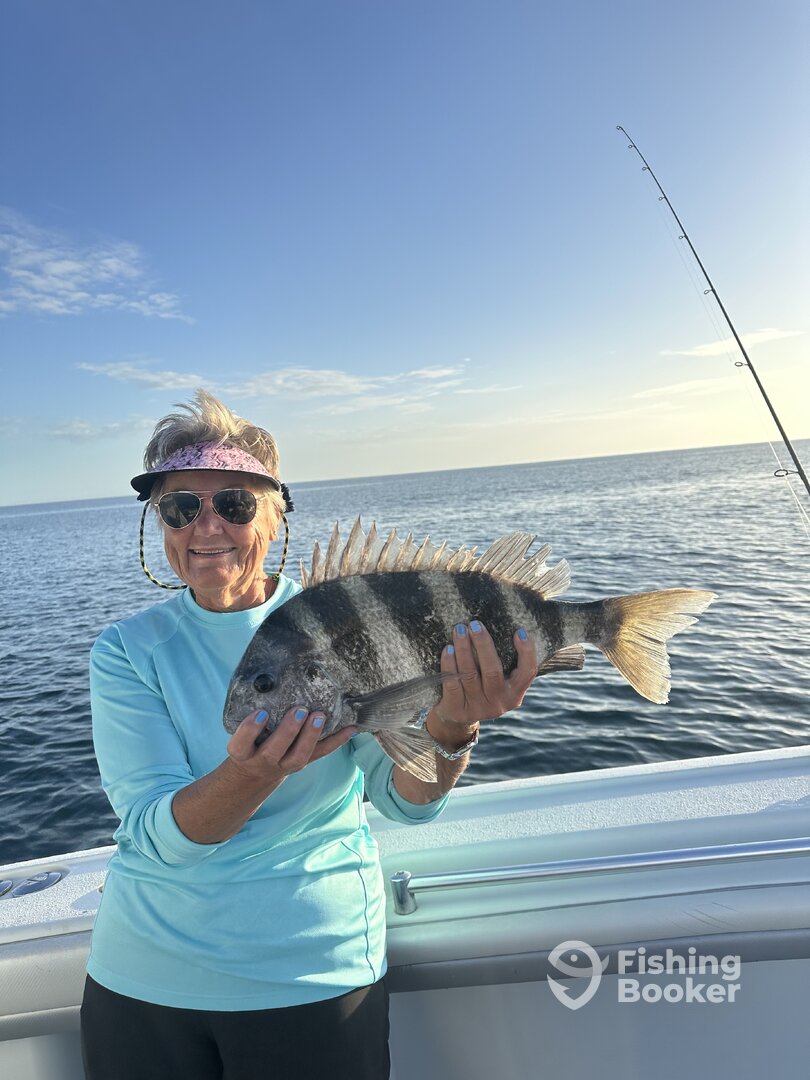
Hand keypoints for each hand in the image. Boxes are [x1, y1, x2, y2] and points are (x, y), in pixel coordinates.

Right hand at [227, 706, 357, 785]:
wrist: (252, 773)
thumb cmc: (246, 742)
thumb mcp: (239, 732)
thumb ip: (246, 714)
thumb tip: (263, 677)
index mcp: (241, 752)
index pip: (241, 743)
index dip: (251, 730)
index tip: (261, 713)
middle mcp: (262, 761)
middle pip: (273, 751)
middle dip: (288, 731)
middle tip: (299, 710)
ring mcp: (283, 765)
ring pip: (298, 756)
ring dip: (311, 736)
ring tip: (320, 716)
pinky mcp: (301, 764)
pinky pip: (320, 754)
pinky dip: (337, 741)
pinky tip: (351, 728)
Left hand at [428, 622, 536, 744]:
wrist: (457, 718)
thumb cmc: (481, 688)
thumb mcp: (498, 681)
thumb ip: (503, 662)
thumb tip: (503, 625)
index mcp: (514, 694)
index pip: (528, 673)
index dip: (527, 652)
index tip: (520, 631)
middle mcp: (498, 703)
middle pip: (493, 671)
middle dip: (484, 644)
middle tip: (475, 624)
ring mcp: (478, 709)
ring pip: (470, 675)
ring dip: (463, 649)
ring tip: (458, 630)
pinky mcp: (458, 710)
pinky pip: (452, 683)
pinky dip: (449, 664)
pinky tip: (448, 649)